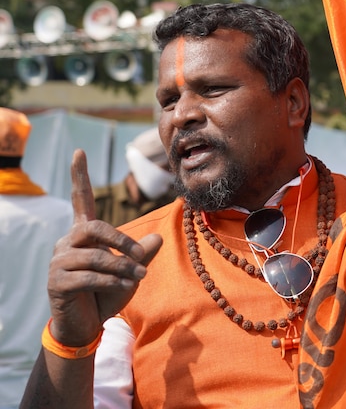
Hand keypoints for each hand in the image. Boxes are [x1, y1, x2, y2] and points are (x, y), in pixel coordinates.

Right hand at [46, 150, 162, 345]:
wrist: (87, 324)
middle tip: (140, 256)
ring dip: (122, 268)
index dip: (79, 177)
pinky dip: (111, 282)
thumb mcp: (131, 271)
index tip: (78, 152)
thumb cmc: (107, 293)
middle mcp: (67, 243)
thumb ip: (142, 253)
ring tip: (139, 277)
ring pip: (96, 257)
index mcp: (83, 234)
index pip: (80, 200)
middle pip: (94, 228)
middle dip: (121, 241)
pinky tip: (122, 288)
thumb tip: (158, 238)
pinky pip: (89, 277)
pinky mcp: (56, 283)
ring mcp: (58, 263)